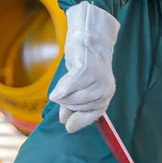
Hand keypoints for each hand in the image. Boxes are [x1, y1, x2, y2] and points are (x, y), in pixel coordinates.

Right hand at [48, 1, 118, 132]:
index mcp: (106, 94)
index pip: (93, 114)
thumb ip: (74, 103)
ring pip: (71, 99)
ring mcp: (97, 81)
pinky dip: (61, 90)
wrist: (90, 35)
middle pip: (78, 107)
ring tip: (64, 81)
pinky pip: (68, 88)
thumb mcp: (81, 86)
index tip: (68, 126)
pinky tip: (55, 94)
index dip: (80, 120)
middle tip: (64, 89)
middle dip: (67, 102)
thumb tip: (65, 122)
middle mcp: (105, 89)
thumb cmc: (84, 61)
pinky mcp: (87, 71)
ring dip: (62, 93)